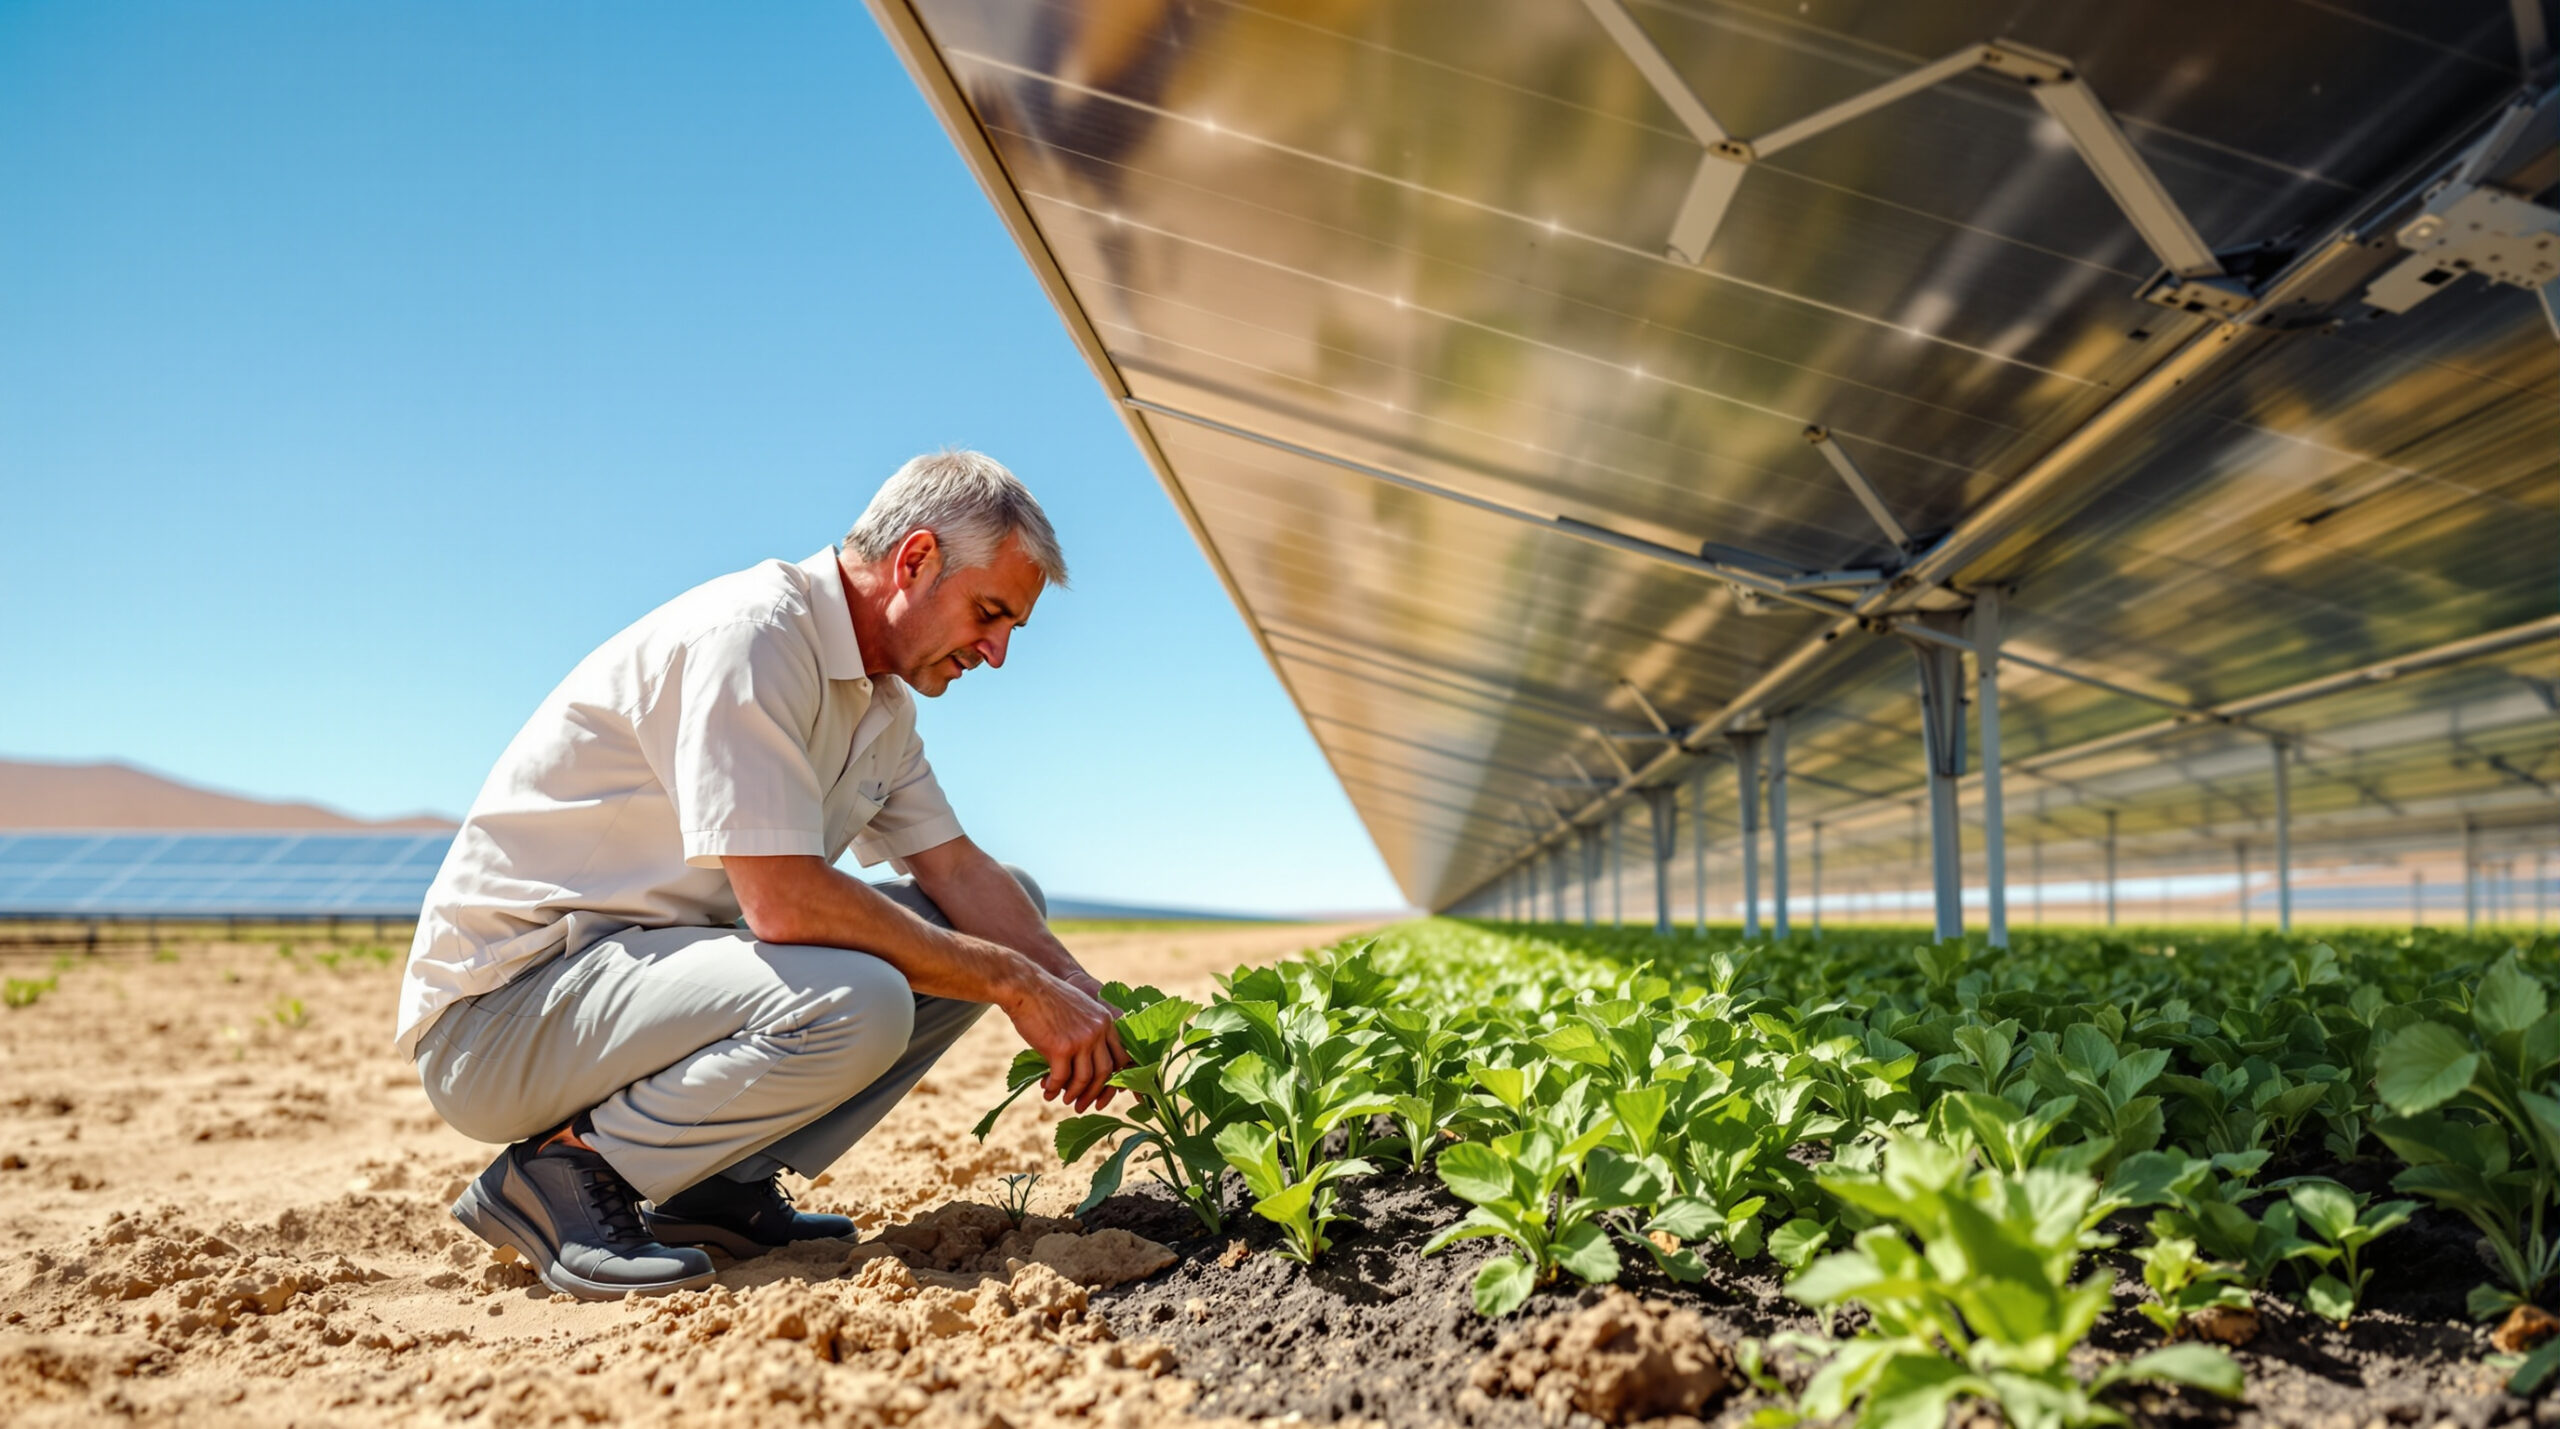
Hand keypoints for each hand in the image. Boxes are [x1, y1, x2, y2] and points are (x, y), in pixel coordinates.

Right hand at [1000, 969, 1128, 1112]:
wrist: (1025, 987)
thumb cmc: (1047, 1000)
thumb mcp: (1079, 1010)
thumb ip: (1088, 1034)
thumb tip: (1085, 1069)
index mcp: (1106, 1021)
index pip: (1121, 1057)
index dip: (1116, 1079)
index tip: (1106, 1093)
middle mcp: (1099, 1030)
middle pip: (1106, 1072)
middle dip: (1095, 1093)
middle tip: (1084, 1105)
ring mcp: (1082, 1039)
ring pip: (1085, 1078)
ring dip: (1074, 1094)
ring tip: (1065, 1100)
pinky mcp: (1061, 1047)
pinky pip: (1062, 1077)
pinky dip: (1054, 1088)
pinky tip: (1047, 1091)